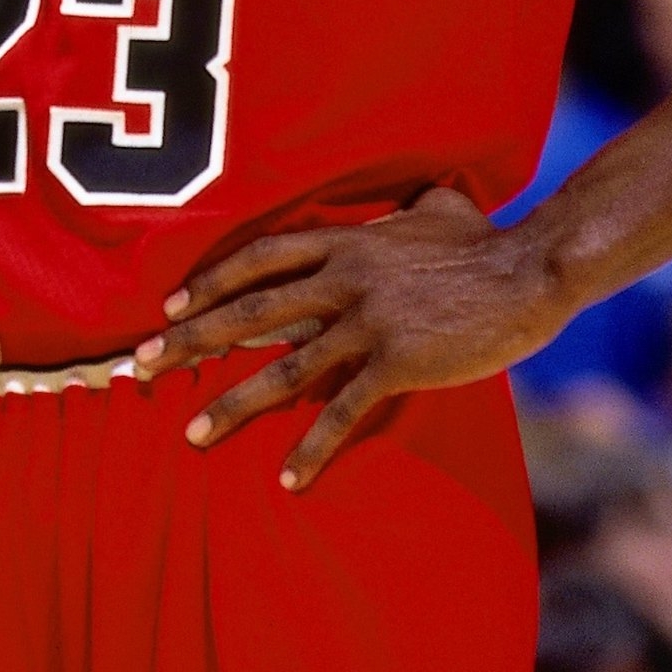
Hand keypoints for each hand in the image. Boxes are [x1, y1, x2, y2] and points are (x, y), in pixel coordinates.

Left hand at [132, 188, 568, 492]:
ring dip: (231, 405)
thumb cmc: (487, 242)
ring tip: (192, 435)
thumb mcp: (440, 208)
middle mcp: (342, 278)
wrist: (530, 270)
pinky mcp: (395, 362)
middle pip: (247, 312)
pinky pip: (341, 411)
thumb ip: (415, 205)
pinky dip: (310, 448)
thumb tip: (425, 191)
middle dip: (189, 343)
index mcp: (344, 242)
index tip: (169, 308)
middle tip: (141, 369)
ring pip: (281, 368)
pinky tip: (287, 479)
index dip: (208, 283)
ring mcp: (366, 321)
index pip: (257, 259)